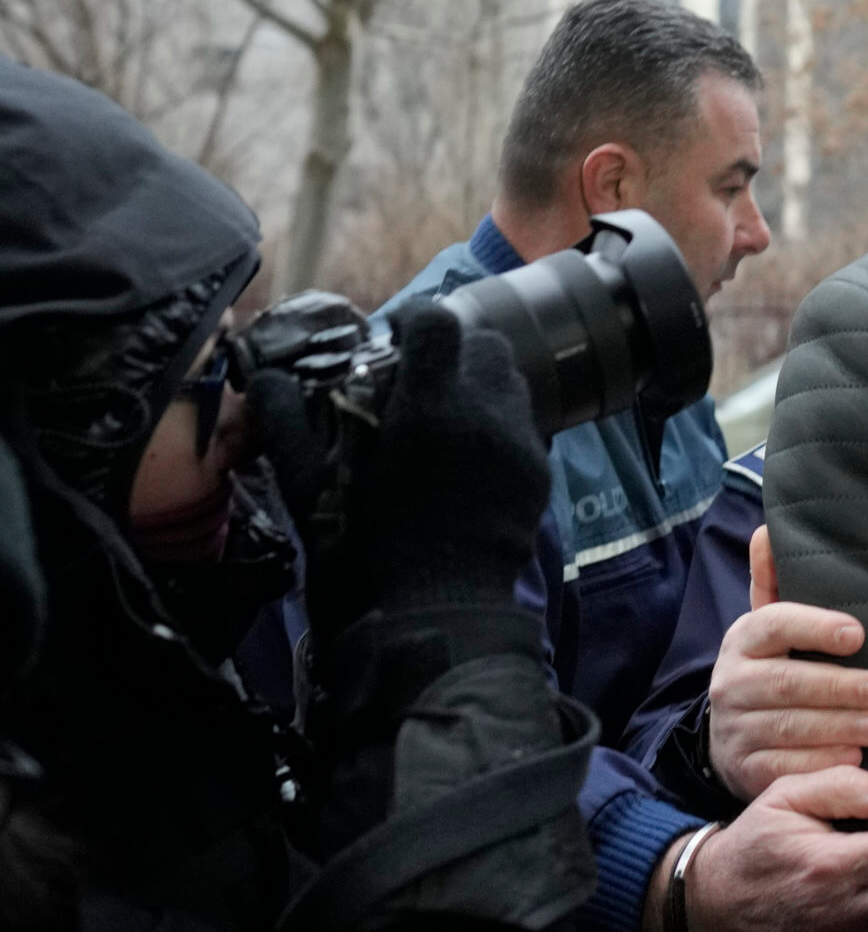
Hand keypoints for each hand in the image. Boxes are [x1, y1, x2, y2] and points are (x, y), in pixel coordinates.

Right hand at [248, 302, 549, 636]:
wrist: (432, 610)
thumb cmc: (361, 546)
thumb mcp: (307, 482)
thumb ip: (285, 420)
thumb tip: (265, 377)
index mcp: (427, 405)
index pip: (437, 322)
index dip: (415, 321)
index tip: (395, 340)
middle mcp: (483, 412)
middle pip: (487, 343)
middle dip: (457, 350)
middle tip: (426, 378)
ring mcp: (518, 442)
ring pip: (511, 381)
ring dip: (482, 384)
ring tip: (451, 415)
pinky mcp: (538, 472)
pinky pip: (526, 426)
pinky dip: (500, 425)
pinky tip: (473, 456)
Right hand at [708, 525, 867, 799]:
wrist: (730, 738)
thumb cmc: (771, 669)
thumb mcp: (769, 627)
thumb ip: (775, 581)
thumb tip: (768, 529)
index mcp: (743, 640)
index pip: (773, 624)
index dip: (815, 626)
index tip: (858, 634)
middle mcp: (731, 683)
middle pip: (785, 683)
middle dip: (838, 688)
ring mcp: (735, 730)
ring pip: (787, 728)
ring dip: (838, 728)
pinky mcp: (745, 770)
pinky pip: (784, 769)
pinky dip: (821, 765)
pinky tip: (853, 762)